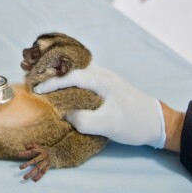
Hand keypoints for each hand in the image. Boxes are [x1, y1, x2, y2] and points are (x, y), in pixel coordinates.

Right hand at [34, 63, 166, 147]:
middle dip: (52, 70)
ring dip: (60, 73)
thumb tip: (64, 114)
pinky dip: (68, 78)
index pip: (71, 77)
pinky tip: (62, 86)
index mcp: (103, 81)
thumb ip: (83, 120)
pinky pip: (82, 75)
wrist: (158, 123)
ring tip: (43, 79)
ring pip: (77, 69)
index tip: (37, 90)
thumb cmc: (133, 123)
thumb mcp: (107, 125)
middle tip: (33, 75)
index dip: (52, 83)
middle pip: (72, 66)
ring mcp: (105, 78)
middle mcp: (103, 74)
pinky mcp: (106, 85)